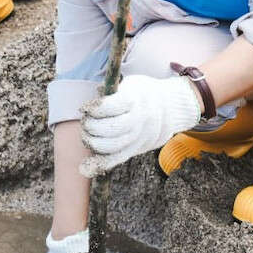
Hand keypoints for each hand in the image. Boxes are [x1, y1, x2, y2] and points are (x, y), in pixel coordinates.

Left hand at [78, 74, 201, 176]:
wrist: (167, 108)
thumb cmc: (139, 94)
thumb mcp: (129, 84)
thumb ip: (111, 92)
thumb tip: (93, 99)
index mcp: (136, 99)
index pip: (112, 107)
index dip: (95, 109)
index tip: (85, 108)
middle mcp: (140, 119)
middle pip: (112, 128)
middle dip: (92, 127)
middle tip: (85, 122)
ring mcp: (140, 136)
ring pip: (113, 146)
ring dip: (94, 143)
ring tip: (87, 136)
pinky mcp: (137, 148)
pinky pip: (118, 159)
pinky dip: (100, 164)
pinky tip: (85, 168)